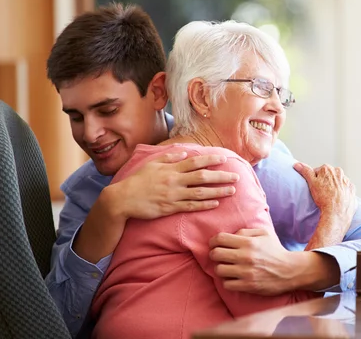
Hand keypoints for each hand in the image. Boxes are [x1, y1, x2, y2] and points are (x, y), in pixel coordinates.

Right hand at [109, 151, 238, 219]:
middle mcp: (175, 180)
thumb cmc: (137, 180)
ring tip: (232, 191)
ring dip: (218, 191)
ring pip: (201, 193)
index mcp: (171, 168)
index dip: (211, 160)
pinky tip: (216, 203)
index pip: (195, 162)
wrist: (123, 199)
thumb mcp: (152, 164)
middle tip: (237, 177)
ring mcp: (173, 195)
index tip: (225, 159)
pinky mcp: (170, 208)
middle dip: (222, 176)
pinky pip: (191, 206)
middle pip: (203, 177)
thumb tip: (185, 152)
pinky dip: (204, 205)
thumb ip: (169, 157)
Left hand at [209, 229, 293, 294]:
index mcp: (249, 242)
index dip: (213, 241)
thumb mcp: (264, 234)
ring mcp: (246, 272)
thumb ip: (246, 231)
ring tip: (226, 267)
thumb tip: (230, 235)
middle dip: (214, 254)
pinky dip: (227, 281)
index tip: (214, 244)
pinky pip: (226, 284)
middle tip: (219, 256)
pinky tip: (233, 278)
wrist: (290, 271)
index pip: (220, 238)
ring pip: (219, 270)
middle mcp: (245, 256)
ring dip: (220, 268)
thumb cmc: (275, 250)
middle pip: (216, 254)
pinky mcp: (248, 286)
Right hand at [293, 162, 356, 233]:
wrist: (336, 213)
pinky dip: (342, 192)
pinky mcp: (352, 190)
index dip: (315, 180)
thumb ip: (305, 171)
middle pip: (329, 175)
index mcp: (328, 168)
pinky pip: (346, 189)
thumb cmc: (323, 198)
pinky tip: (338, 199)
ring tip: (329, 197)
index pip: (318, 171)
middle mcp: (339, 172)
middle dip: (325, 182)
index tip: (315, 187)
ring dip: (334, 187)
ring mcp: (347, 181)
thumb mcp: (311, 183)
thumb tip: (297, 164)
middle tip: (321, 192)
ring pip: (338, 182)